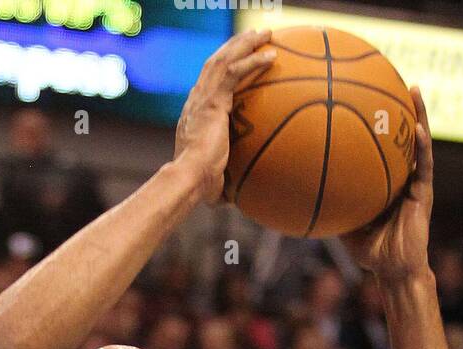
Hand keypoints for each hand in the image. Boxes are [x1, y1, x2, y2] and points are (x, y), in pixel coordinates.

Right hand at [173, 29, 274, 203]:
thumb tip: (235, 201)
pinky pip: (234, 72)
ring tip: (264, 33)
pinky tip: (272, 55)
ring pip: (223, 60)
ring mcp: (202, 99)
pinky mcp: (213, 101)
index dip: (221, 69)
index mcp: (193, 116)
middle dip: (234, 46)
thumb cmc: (199, 185)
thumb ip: (223, 183)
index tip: (237, 60)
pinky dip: (253, 61)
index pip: (206, 85)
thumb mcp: (214, 182)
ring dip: (244, 43)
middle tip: (254, 36)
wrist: (190, 178)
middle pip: (214, 64)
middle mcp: (195, 102)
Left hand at [342, 88, 433, 282]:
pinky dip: (423, 145)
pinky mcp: (424, 191)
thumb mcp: (341, 224)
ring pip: (418, 141)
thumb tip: (294, 195)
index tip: (362, 96)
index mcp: (385, 179)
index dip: (375, 122)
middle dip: (396, 107)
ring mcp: (415, 181)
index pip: (380, 145)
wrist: (393, 269)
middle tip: (388, 78)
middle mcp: (402, 175)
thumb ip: (327, 206)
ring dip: (418, 114)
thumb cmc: (369, 250)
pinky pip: (424, 164)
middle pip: (400, 134)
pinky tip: (419, 127)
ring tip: (414, 89)